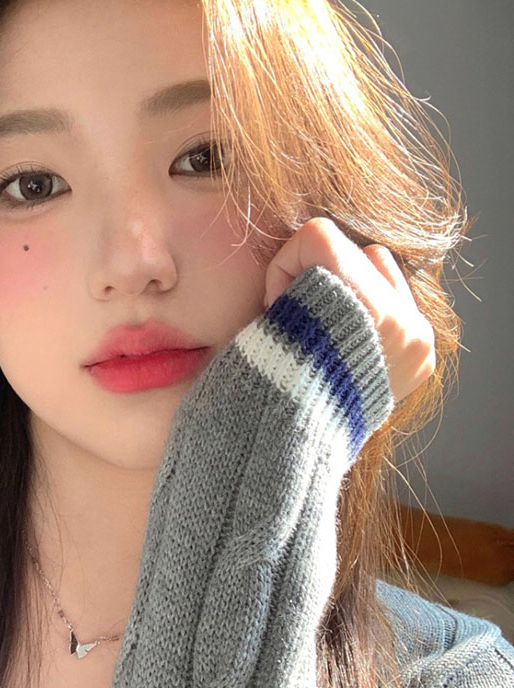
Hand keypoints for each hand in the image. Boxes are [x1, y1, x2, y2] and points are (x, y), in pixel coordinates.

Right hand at [263, 218, 435, 404]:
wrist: (290, 449)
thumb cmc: (266, 386)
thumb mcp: (264, 327)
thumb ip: (292, 284)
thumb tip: (302, 259)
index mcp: (357, 309)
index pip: (320, 237)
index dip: (287, 267)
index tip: (276, 307)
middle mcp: (398, 321)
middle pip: (358, 251)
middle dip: (323, 277)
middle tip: (300, 321)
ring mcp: (416, 341)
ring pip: (385, 273)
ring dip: (354, 291)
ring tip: (327, 333)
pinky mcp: (423, 357)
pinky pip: (399, 309)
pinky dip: (371, 320)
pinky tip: (348, 350)